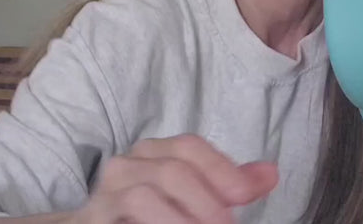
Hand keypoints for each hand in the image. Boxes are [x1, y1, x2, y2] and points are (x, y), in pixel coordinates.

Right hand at [65, 134, 277, 223]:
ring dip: (180, 220)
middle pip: (172, 171)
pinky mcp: (91, 219)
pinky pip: (123, 217)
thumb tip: (270, 174)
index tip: (247, 194)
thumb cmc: (153, 211)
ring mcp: (104, 193)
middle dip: (206, 202)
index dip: (221, 168)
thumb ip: (228, 185)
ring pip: (142, 197)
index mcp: (154, 152)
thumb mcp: (194, 194)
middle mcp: (126, 165)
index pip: (189, 147)